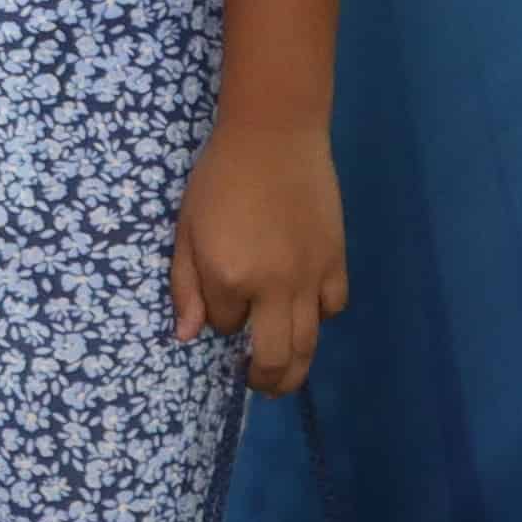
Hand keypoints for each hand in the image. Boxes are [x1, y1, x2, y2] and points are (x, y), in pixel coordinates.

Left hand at [172, 117, 347, 393]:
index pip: (224, 326)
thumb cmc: (220, 177)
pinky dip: (320, 317)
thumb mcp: (187, 228)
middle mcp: (271, 286)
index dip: (220, 321)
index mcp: (228, 276)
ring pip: (308, 343)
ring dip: (295, 368)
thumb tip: (189, 336)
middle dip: (264, 379)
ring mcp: (308, 276)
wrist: (274, 135)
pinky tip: (308, 313)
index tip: (219, 305)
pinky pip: (333, 308)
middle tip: (259, 386)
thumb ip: (186, 285)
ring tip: (284, 376)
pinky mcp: (336, 261)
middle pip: (273, 356)